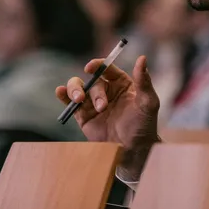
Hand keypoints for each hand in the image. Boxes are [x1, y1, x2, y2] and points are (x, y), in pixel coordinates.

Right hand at [56, 56, 159, 180]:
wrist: (133, 150)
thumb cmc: (144, 125)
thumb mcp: (148, 102)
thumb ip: (144, 81)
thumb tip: (142, 58)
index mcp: (121, 83)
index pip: (106, 68)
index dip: (97, 65)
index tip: (90, 67)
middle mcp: (106, 90)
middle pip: (92, 80)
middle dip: (94, 91)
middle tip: (101, 107)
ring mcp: (93, 102)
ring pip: (78, 87)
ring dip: (76, 90)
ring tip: (79, 101)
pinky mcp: (83, 116)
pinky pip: (70, 103)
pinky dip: (63, 96)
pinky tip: (60, 92)